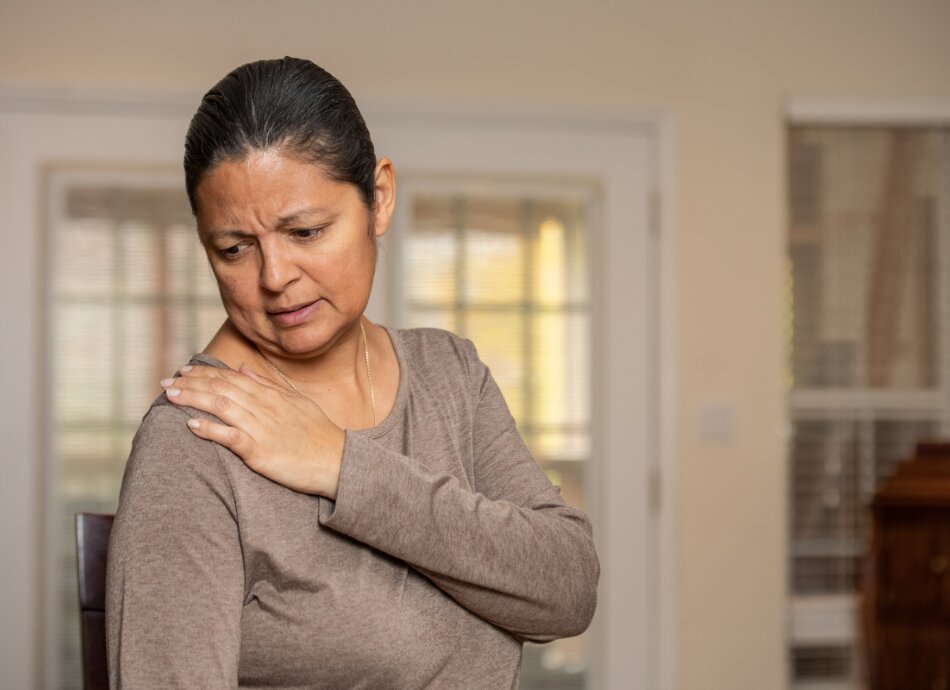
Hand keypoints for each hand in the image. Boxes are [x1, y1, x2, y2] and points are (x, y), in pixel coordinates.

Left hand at [160, 364, 345, 498]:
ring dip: (194, 400)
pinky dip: (210, 430)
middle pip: (221, 389)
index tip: (184, 370)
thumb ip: (267, 384)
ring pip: (221, 407)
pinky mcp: (261, 452)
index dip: (205, 372)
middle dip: (192, 383)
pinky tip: (192, 425)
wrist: (337, 461)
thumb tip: (243, 368)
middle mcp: (264, 407)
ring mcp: (262, 429)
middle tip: (167, 382)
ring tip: (171, 396)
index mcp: (271, 395)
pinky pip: (231, 438)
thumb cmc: (319, 433)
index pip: (232, 377)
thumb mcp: (296, 400)